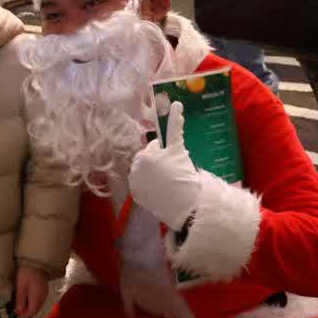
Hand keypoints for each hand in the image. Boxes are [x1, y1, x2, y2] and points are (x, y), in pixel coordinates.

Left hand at [13, 266, 48, 317]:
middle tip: (18, 312)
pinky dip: (33, 303)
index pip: (31, 312)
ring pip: (38, 306)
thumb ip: (20, 301)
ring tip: (21, 306)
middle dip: (27, 313)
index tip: (17, 316)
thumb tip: (18, 312)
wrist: (36, 263)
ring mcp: (45, 294)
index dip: (24, 316)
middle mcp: (43, 298)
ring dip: (30, 308)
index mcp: (36, 299)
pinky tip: (28, 299)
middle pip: (36, 310)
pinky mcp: (45, 290)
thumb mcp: (20, 288)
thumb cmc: (26, 274)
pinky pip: (39, 301)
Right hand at [126, 101, 206, 225]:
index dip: (152, 169)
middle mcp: (140, 165)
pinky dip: (175, 118)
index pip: (140, 164)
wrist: (183, 211)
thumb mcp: (147, 197)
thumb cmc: (167, 206)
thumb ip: (144, 183)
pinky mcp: (173, 152)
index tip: (160, 177)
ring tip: (176, 167)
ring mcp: (156, 157)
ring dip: (166, 153)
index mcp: (134, 179)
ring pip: (157, 145)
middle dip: (158, 159)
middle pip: (148, 152)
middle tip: (170, 176)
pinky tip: (177, 106)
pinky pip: (173, 132)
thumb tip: (148, 173)